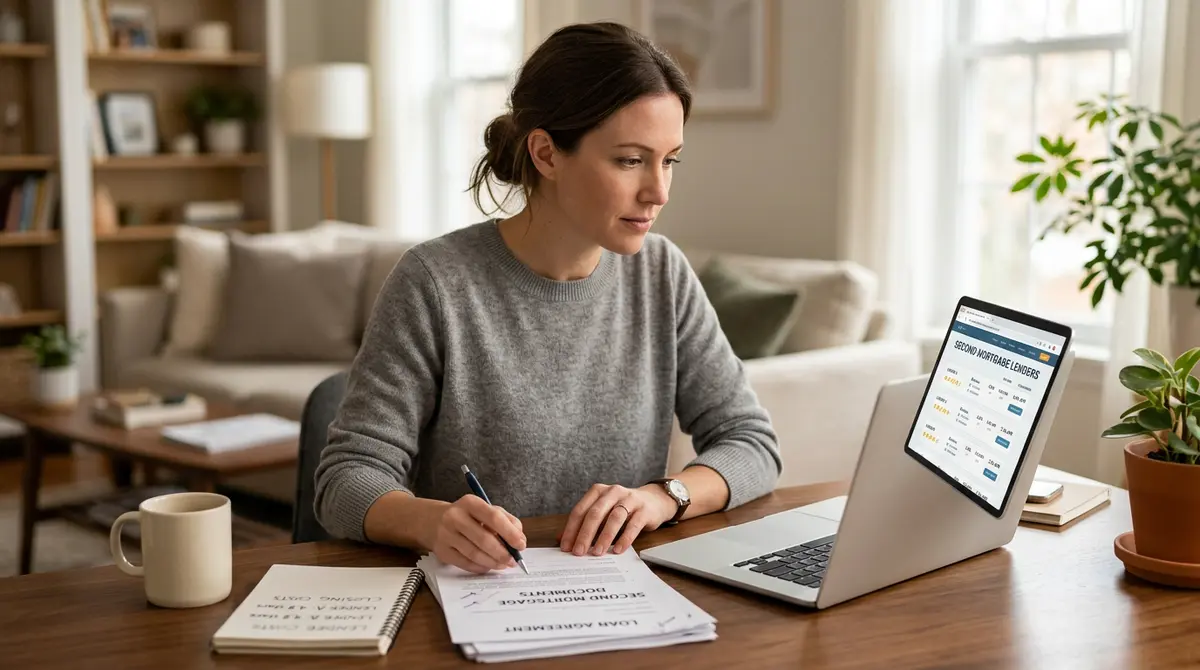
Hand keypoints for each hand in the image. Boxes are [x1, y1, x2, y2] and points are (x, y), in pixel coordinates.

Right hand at [430, 495, 525, 573]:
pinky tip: (489, 566)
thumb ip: (506, 520)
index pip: (493, 517)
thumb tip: (520, 540)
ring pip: (475, 554)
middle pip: (484, 539)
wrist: (433, 521)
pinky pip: (465, 563)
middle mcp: (455, 517)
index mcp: (470, 503)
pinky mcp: (442, 551)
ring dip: (493, 562)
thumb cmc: (467, 516)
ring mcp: (446, 535)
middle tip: (514, 560)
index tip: (521, 544)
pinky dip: (481, 567)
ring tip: (503, 564)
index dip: (510, 533)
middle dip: (503, 552)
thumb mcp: (486, 509)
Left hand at [559, 484, 676, 555]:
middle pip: (595, 513)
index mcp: (598, 491)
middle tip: (579, 552)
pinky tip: (618, 550)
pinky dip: (625, 538)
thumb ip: (583, 524)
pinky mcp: (644, 509)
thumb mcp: (602, 513)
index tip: (566, 547)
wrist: (654, 501)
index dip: (571, 529)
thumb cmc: (623, 509)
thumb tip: (561, 539)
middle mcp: (613, 492)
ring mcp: (630, 499)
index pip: (580, 510)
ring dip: (604, 537)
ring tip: (597, 553)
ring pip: (614, 518)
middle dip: (585, 534)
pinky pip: (633, 524)